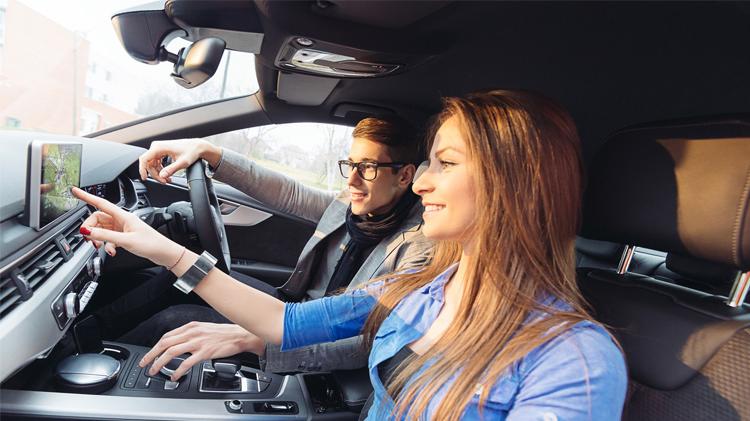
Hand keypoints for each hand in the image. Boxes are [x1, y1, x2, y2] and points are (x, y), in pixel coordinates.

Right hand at [71, 187, 181, 265]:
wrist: (163, 252)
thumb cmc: (150, 243)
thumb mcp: (125, 240)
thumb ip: (105, 236)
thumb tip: (87, 231)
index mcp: (123, 215)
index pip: (100, 203)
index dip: (86, 196)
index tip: (75, 191)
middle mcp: (121, 220)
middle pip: (97, 218)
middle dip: (90, 228)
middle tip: (90, 239)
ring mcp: (122, 228)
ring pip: (102, 229)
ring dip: (98, 238)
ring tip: (101, 246)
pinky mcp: (124, 236)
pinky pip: (109, 237)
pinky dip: (107, 244)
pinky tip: (111, 251)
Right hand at [138, 139, 220, 183]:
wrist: (197, 146)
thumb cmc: (191, 152)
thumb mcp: (182, 163)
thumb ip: (171, 170)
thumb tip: (162, 176)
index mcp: (159, 147)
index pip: (144, 159)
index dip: (142, 170)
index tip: (145, 178)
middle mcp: (157, 146)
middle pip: (149, 164)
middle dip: (155, 174)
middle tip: (164, 181)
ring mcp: (159, 149)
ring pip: (152, 164)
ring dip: (158, 173)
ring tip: (168, 180)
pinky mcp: (161, 151)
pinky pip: (156, 162)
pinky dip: (161, 170)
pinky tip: (167, 175)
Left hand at [139, 322, 264, 380]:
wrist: (240, 335)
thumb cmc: (224, 334)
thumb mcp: (204, 329)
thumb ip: (191, 334)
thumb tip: (178, 343)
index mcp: (191, 326)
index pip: (167, 336)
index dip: (155, 346)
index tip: (149, 354)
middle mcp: (192, 332)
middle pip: (165, 343)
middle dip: (151, 354)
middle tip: (145, 364)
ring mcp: (198, 342)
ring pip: (172, 352)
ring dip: (160, 362)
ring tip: (155, 370)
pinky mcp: (205, 352)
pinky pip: (187, 362)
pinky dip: (178, 370)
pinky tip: (174, 376)